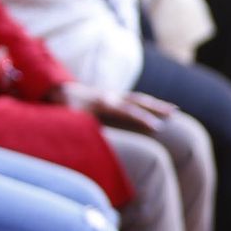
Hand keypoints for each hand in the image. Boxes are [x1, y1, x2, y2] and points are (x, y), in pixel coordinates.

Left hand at [51, 82, 175, 134]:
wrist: (54, 90)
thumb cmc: (62, 108)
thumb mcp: (70, 119)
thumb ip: (84, 127)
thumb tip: (95, 139)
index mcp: (103, 102)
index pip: (128, 111)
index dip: (143, 119)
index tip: (158, 128)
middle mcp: (110, 96)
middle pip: (139, 101)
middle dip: (158, 107)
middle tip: (176, 112)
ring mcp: (111, 95)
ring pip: (138, 99)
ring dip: (156, 104)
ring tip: (174, 110)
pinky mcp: (111, 97)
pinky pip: (132, 100)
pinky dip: (146, 105)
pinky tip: (157, 109)